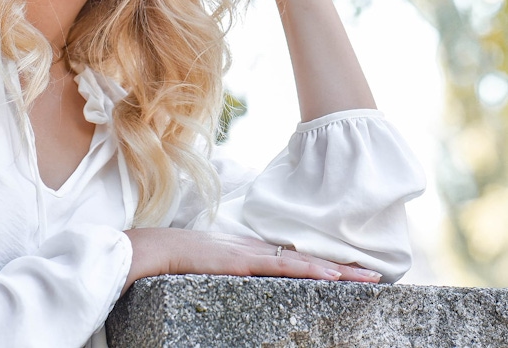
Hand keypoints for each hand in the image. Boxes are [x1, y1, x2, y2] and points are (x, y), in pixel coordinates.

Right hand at [122, 228, 380, 293]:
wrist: (154, 249)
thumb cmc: (172, 260)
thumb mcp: (204, 266)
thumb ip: (221, 271)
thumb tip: (231, 279)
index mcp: (247, 251)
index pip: (292, 259)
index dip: (321, 266)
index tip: (347, 272)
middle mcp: (254, 249)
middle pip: (306, 259)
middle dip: (342, 268)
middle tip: (375, 276)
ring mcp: (251, 254)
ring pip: (303, 263)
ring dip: (337, 271)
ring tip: (367, 278)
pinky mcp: (244, 262)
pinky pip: (284, 269)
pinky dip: (310, 272)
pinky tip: (333, 277)